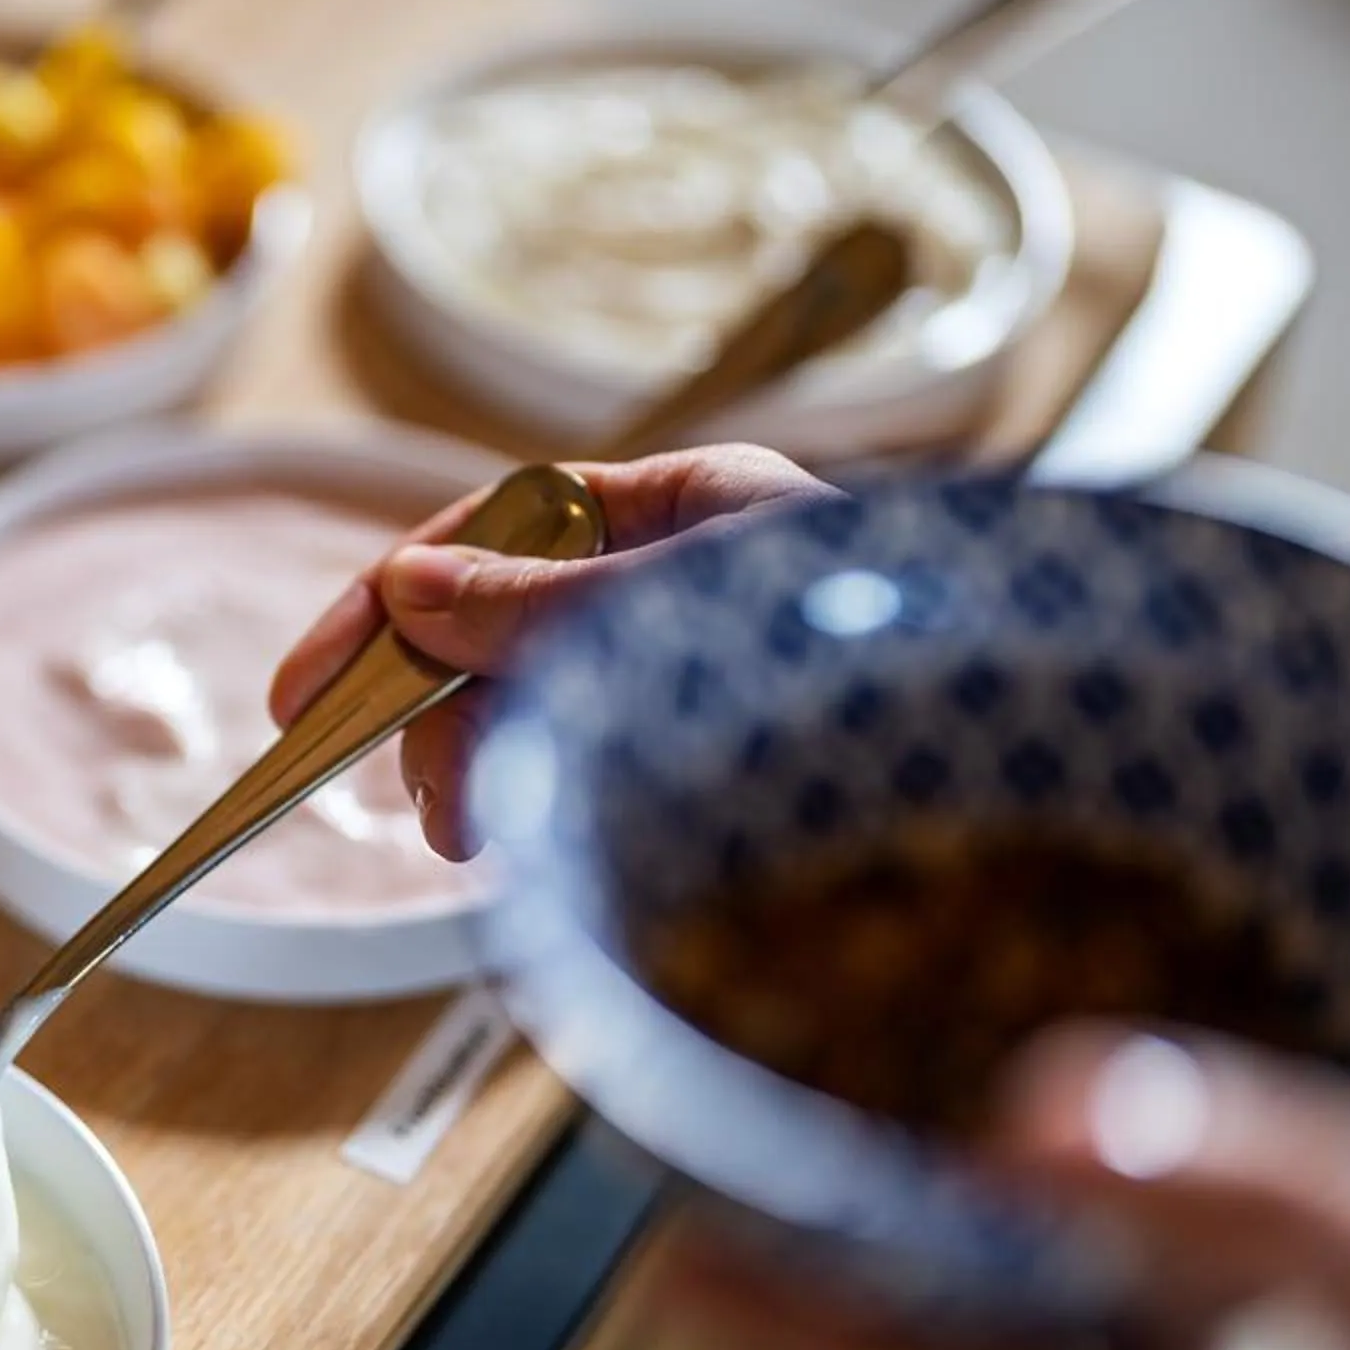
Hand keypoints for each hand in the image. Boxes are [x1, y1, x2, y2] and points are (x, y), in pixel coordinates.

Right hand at [266, 444, 833, 859]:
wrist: (1041, 747)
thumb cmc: (883, 649)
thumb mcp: (681, 606)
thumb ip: (540, 602)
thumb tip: (411, 587)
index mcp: (693, 505)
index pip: (496, 528)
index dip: (389, 606)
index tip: (308, 697)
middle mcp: (699, 573)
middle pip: (510, 623)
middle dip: (445, 712)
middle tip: (429, 813)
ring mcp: (713, 663)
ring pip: (553, 703)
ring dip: (496, 767)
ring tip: (489, 843)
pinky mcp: (734, 746)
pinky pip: (607, 758)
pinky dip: (560, 795)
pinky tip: (551, 845)